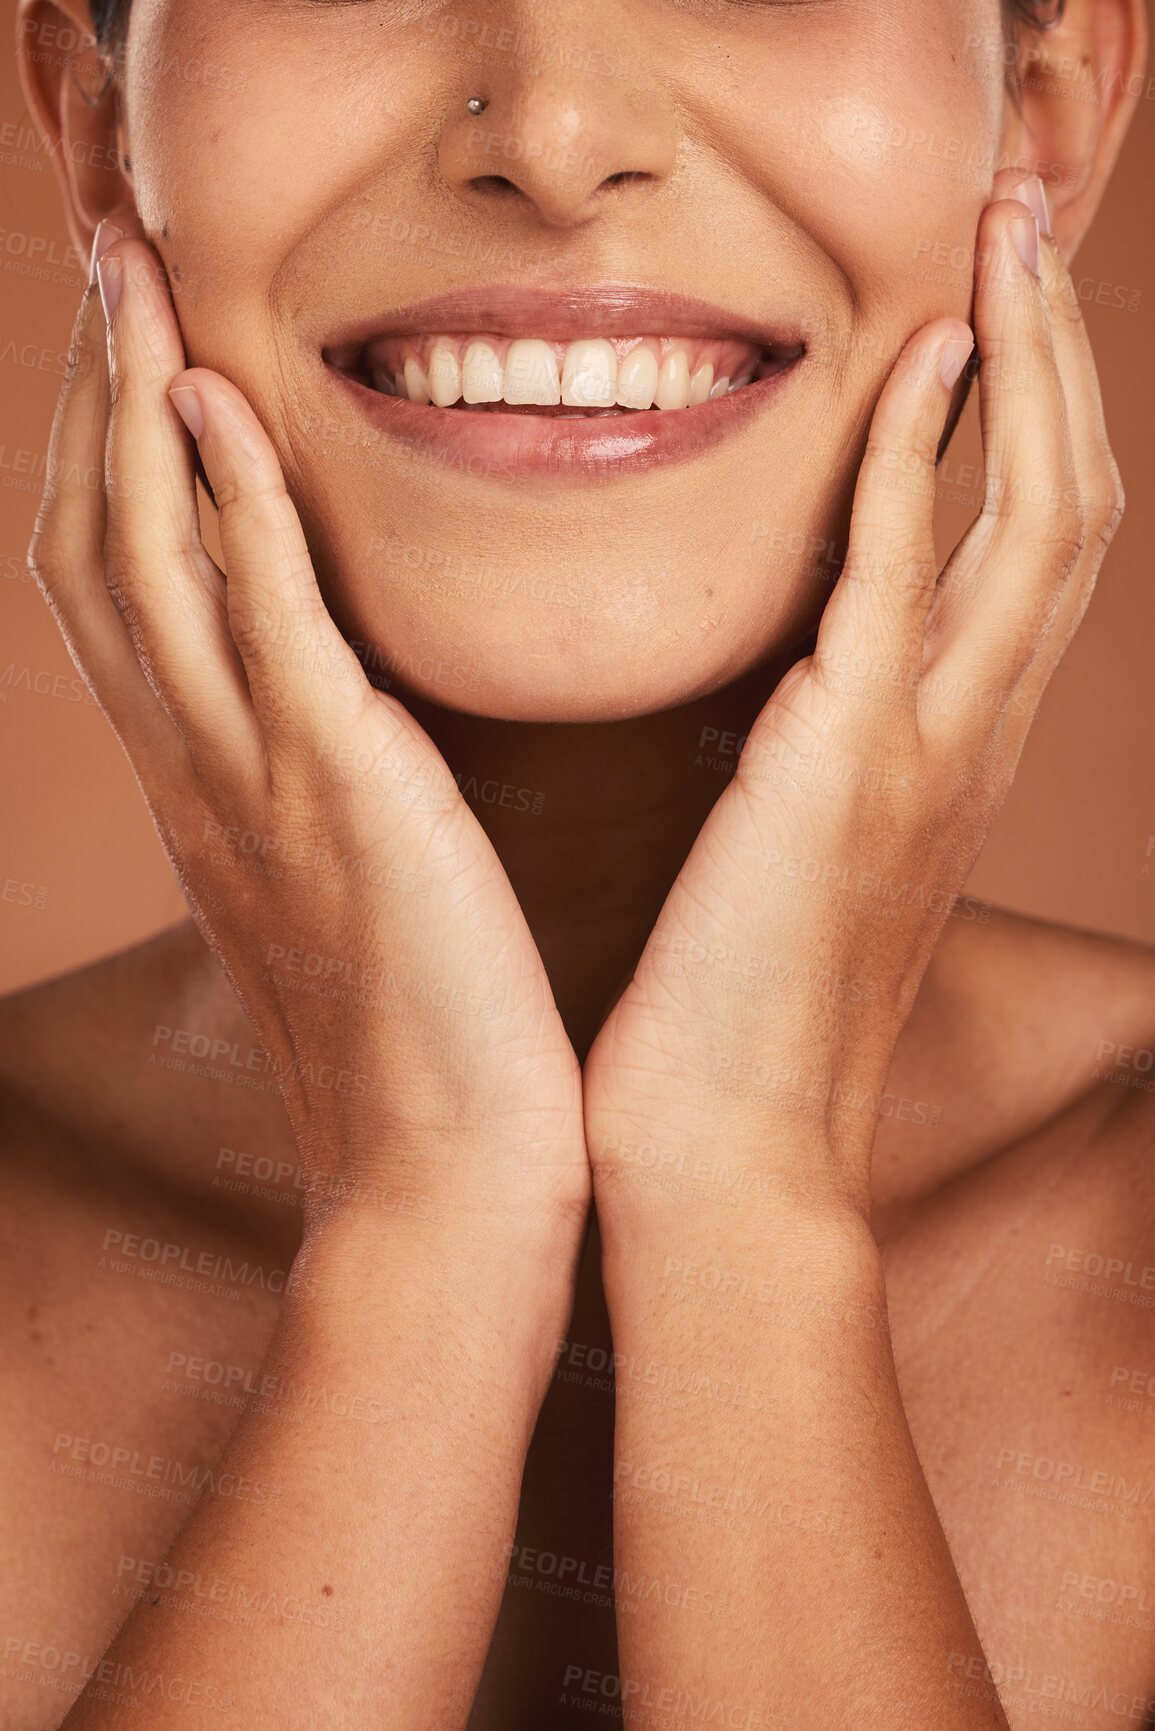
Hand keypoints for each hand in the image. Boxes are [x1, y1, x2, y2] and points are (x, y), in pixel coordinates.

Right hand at [30, 224, 587, 1241]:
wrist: (444, 1183)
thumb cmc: (422, 1041)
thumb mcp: (350, 884)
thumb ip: (327, 778)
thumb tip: (345, 696)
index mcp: (205, 785)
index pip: (119, 575)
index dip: (100, 440)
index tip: (120, 321)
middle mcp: (196, 769)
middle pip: (93, 534)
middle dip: (85, 381)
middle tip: (97, 242)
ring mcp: (250, 780)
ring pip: (142, 559)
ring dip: (126, 404)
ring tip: (130, 267)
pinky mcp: (337, 798)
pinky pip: (258, 627)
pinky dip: (223, 509)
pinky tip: (213, 401)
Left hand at [584, 177, 1123, 1219]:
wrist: (721, 1154)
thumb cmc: (733, 1021)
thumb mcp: (792, 865)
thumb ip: (811, 762)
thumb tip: (770, 682)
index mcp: (953, 765)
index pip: (1034, 563)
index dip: (1039, 428)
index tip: (1002, 317)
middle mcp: (971, 745)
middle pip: (1072, 509)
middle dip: (1061, 355)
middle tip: (1029, 226)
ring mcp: (927, 750)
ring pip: (1038, 517)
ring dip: (1031, 362)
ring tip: (1008, 235)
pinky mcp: (849, 761)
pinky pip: (913, 572)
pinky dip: (928, 455)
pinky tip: (923, 360)